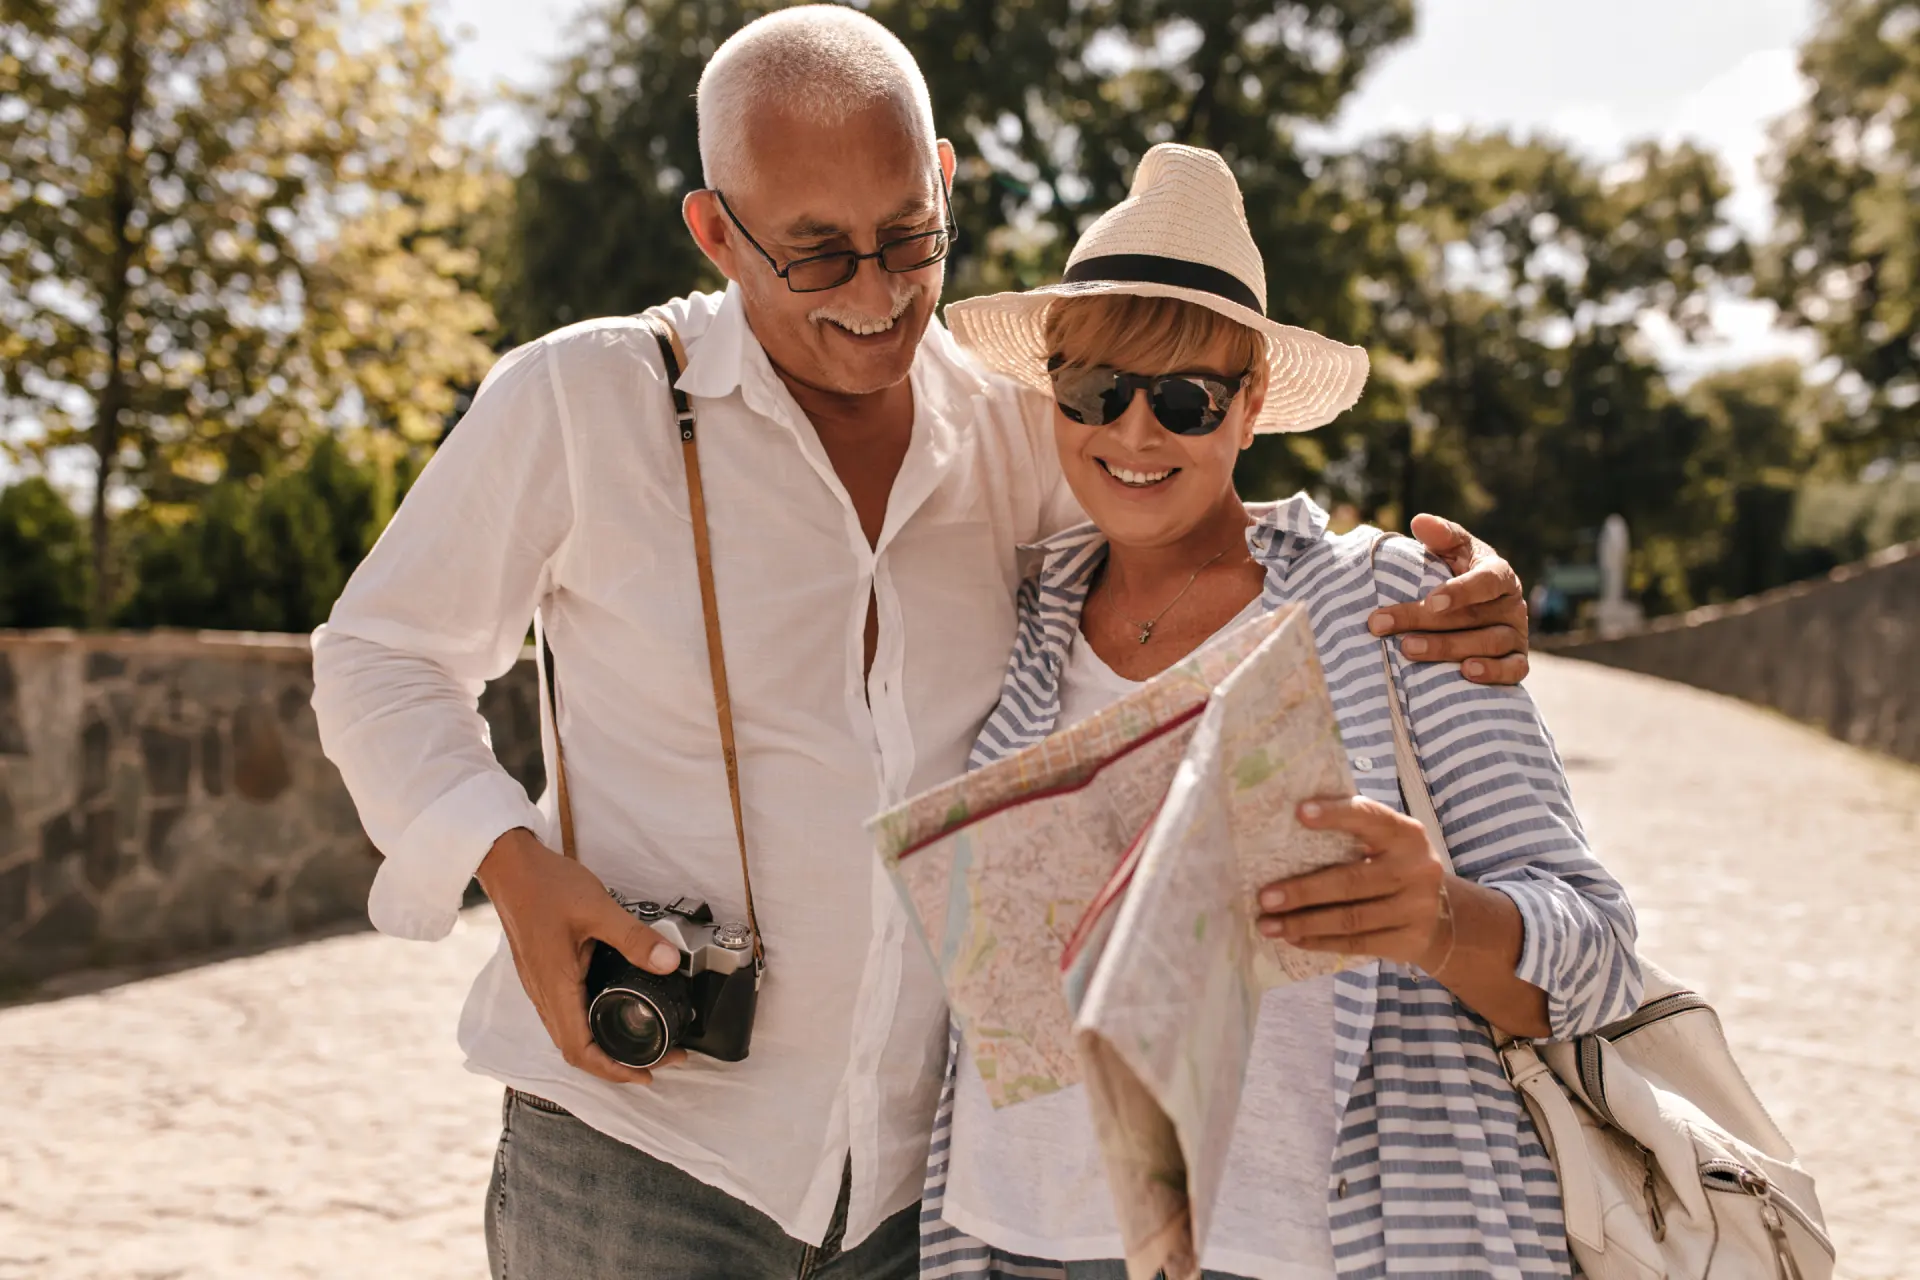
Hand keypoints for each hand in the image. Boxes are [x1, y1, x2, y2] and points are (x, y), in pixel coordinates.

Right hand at [476, 827, 686, 1084]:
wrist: (509, 866)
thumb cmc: (544, 885)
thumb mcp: (597, 909)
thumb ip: (634, 938)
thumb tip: (668, 962)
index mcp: (555, 986)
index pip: (579, 1050)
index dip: (612, 1070)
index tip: (646, 1073)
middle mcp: (544, 994)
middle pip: (576, 1050)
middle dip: (616, 1064)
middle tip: (657, 1058)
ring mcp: (541, 985)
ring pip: (570, 1033)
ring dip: (604, 1046)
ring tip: (641, 1042)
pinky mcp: (544, 973)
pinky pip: (567, 1013)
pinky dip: (592, 1024)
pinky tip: (614, 1009)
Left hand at [1255, 797, 1451, 970]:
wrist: (1445, 916)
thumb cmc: (1395, 866)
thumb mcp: (1387, 843)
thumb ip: (1354, 832)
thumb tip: (1288, 825)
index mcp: (1406, 834)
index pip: (1369, 818)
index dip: (1336, 815)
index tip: (1299, 813)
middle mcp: (1417, 868)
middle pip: (1351, 881)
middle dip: (1303, 891)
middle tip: (1264, 897)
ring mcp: (1417, 908)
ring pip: (1350, 918)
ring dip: (1303, 923)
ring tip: (1268, 924)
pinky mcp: (1409, 941)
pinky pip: (1357, 944)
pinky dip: (1320, 942)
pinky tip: (1294, 939)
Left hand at [1366, 514, 1529, 684]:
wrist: (1481, 608)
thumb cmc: (1460, 574)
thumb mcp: (1453, 550)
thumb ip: (1441, 536)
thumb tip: (1420, 521)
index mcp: (1499, 573)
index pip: (1486, 580)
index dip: (1461, 591)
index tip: (1430, 601)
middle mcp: (1512, 604)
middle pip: (1472, 616)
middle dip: (1424, 621)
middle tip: (1383, 625)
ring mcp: (1517, 634)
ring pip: (1487, 644)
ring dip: (1447, 649)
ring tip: (1408, 649)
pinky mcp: (1518, 660)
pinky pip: (1513, 670)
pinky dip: (1492, 672)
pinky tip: (1466, 673)